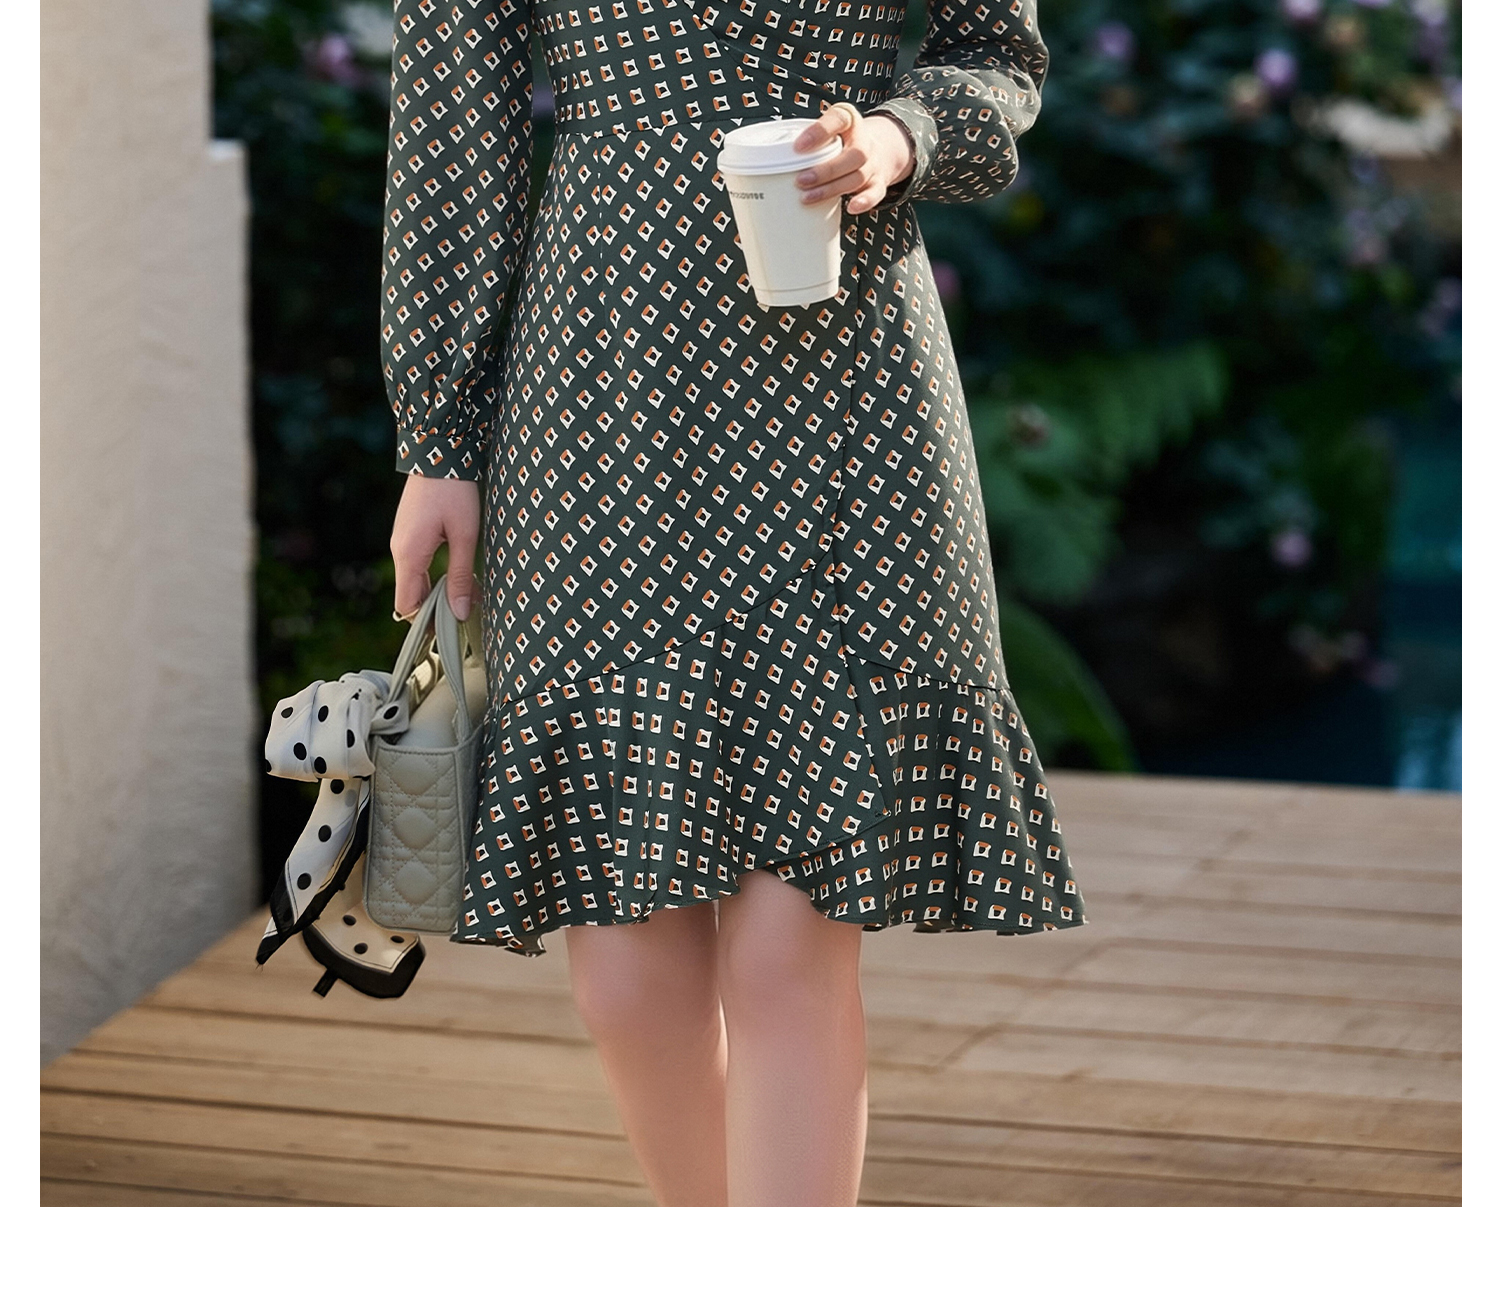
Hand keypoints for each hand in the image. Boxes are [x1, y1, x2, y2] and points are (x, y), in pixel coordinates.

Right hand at [390, 474, 480, 621]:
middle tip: (465, 613)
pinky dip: (434, 575)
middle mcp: (399, 550)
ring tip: (468, 594)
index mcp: (409, 555)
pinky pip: (417, 564)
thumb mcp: (465, 536)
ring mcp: (402, 540)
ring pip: (415, 580)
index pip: (407, 605)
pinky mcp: (409, 532)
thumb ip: (461, 576)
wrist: (439, 451)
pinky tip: (458, 574)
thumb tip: (459, 612)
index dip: (425, 623)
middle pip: (411, 595)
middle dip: (435, 609)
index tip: (450, 628)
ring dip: (437, 591)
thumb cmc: (455, 492)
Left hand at [792, 104, 914, 214]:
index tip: (798, 147)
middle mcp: (865, 140)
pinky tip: (850, 207)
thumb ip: (809, 139)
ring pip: (858, 176)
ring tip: (807, 198)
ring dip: (831, 189)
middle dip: (826, 171)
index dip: (818, 132)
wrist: (878, 148)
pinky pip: (876, 192)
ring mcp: (873, 163)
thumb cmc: (842, 140)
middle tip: (800, 181)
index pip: (838, 120)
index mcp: (849, 120)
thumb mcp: (827, 129)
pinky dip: (864, 201)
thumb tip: (770, 159)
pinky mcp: (878, 181)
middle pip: (854, 155)